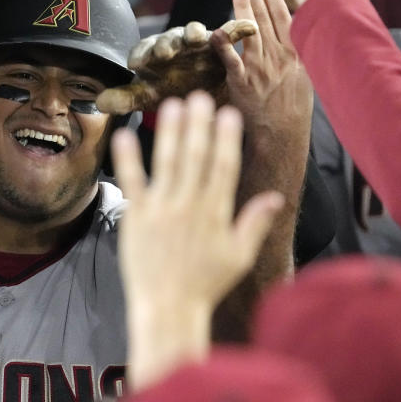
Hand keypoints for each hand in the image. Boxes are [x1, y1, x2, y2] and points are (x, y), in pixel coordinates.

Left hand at [96, 19, 257, 114]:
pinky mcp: (220, 42)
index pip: (142, 52)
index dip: (139, 56)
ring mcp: (197, 42)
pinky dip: (238, 28)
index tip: (136, 64)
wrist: (201, 90)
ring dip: (195, 33)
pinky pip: (229, 33)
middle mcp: (173, 44)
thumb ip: (125, 98)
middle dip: (167, 44)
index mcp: (151, 55)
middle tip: (166, 51)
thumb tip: (100, 102)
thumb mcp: (148, 97)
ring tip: (197, 37)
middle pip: (167, 40)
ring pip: (195, 33)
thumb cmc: (169, 91)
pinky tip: (247, 26)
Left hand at [111, 92, 282, 387]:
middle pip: (196, 156)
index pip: (224, 166)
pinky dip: (128, 158)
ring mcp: (161, 209)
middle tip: (199, 95)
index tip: (228, 113)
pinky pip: (132, 181)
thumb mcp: (239, 255)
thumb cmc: (206, 283)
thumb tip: (276, 197)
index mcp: (216, 212)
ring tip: (170, 105)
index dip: (226, 138)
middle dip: (198, 124)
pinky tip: (123, 134)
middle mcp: (190, 205)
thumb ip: (255, 222)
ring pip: (167, 162)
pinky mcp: (136, 216)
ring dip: (169, 131)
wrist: (169, 306)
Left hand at [210, 0, 312, 143]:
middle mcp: (280, 58)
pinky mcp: (244, 84)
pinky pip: (232, 60)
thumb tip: (289, 31)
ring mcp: (262, 70)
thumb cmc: (291, 107)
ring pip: (252, 31)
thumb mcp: (303, 76)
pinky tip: (217, 30)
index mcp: (295, 55)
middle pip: (266, 18)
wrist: (283, 135)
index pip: (283, 18)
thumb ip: (294, 52)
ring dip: (243, 6)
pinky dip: (225, 45)